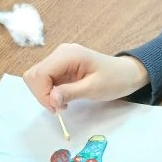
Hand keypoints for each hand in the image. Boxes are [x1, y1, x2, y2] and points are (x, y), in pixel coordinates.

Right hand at [24, 44, 148, 111]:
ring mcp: (60, 59)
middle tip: (59, 108)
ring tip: (62, 104)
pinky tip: (63, 99)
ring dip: (45, 94)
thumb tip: (52, 99)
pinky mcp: (61, 67)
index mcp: (67, 55)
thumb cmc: (114, 79)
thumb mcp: (94, 88)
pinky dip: (50, 92)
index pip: (40, 74)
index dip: (42, 93)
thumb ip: (70, 92)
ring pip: (38, 78)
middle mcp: (60, 53)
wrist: (127, 74)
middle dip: (42, 94)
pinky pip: (47, 80)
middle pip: (35, 75)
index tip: (56, 108)